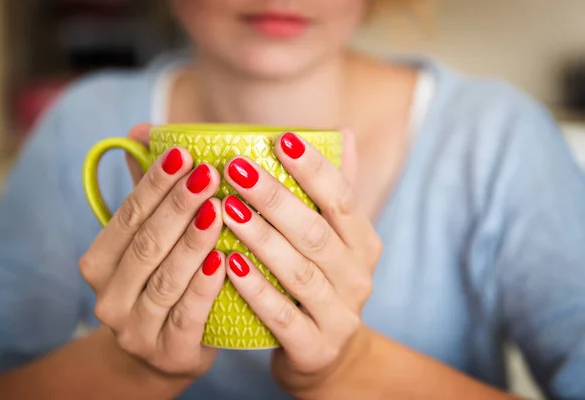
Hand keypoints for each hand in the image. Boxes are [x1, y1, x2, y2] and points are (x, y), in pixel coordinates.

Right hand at [79, 126, 224, 376]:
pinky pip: (187, 316)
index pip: (128, 215)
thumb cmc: (161, 282)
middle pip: (146, 244)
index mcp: (99, 262)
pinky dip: (204, 288)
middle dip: (177, 206)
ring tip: (218, 210)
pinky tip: (225, 262)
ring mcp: (135, 328)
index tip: (183, 153)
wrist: (163, 352)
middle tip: (208, 174)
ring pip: (165, 279)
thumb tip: (142, 130)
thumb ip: (147, 193)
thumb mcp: (148, 242)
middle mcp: (108, 296)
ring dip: (192, 243)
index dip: (154, 184)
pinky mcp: (167, 353)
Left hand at [220, 131, 381, 394]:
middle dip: (275, 197)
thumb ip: (333, 190)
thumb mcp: (334, 240)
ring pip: (298, 272)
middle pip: (316, 232)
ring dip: (261, 238)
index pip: (342, 198)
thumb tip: (343, 131)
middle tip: (236, 167)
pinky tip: (229, 265)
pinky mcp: (316, 348)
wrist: (327, 355)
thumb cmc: (319, 282)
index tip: (281, 139)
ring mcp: (340, 316)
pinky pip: (283, 316)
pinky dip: (256, 291)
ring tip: (225, 209)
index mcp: (364, 243)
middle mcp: (359, 277)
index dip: (314, 168)